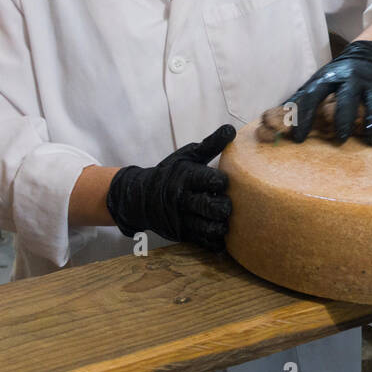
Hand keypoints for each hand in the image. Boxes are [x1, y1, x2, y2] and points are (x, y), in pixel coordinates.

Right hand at [105, 124, 234, 250]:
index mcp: (185, 177)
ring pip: (207, 227)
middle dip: (223, 206)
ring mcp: (181, 218)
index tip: (224, 182)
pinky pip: (202, 242)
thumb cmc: (170, 172)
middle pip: (209, 206)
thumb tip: (232, 129)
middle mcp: (182, 198)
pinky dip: (215, 241)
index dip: (221, 182)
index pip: (209, 179)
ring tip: (225, 220)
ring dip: (221, 226)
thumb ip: (211, 145)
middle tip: (227, 204)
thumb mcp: (187, 155)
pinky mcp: (181, 234)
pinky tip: (222, 236)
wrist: (139, 196)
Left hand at [285, 40, 371, 144]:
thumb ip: (303, 97)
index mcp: (331, 77)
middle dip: (344, 119)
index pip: (314, 95)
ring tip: (370, 142)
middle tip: (339, 140)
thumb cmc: (339, 74)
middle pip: (348, 99)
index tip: (298, 139)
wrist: (370, 53)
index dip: (304, 116)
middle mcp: (353, 79)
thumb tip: (280, 117)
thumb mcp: (320, 79)